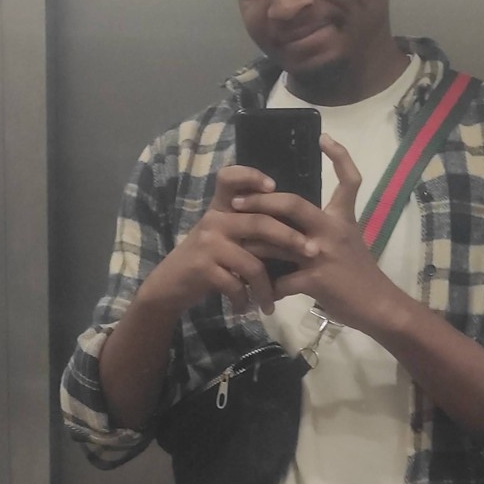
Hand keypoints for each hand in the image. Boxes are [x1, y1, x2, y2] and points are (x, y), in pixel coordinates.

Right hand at [144, 165, 316, 318]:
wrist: (170, 285)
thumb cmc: (206, 260)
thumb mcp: (223, 236)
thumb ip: (248, 226)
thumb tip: (295, 227)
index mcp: (220, 208)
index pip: (229, 178)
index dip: (250, 175)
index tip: (273, 186)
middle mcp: (214, 220)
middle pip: (260, 223)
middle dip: (290, 239)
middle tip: (313, 252)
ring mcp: (208, 243)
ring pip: (253, 262)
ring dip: (267, 287)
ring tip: (271, 302)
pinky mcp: (203, 268)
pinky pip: (237, 285)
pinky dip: (246, 299)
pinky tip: (248, 308)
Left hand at [232, 134, 401, 333]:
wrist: (378, 306)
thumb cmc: (361, 275)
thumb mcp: (350, 242)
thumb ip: (325, 229)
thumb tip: (294, 223)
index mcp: (343, 218)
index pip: (349, 179)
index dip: (339, 156)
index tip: (324, 137)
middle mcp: (333, 230)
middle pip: (292, 204)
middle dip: (260, 201)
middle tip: (237, 203)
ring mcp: (323, 254)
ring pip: (277, 241)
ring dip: (253, 245)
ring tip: (235, 246)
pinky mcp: (316, 280)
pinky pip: (282, 281)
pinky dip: (270, 287)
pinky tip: (262, 292)